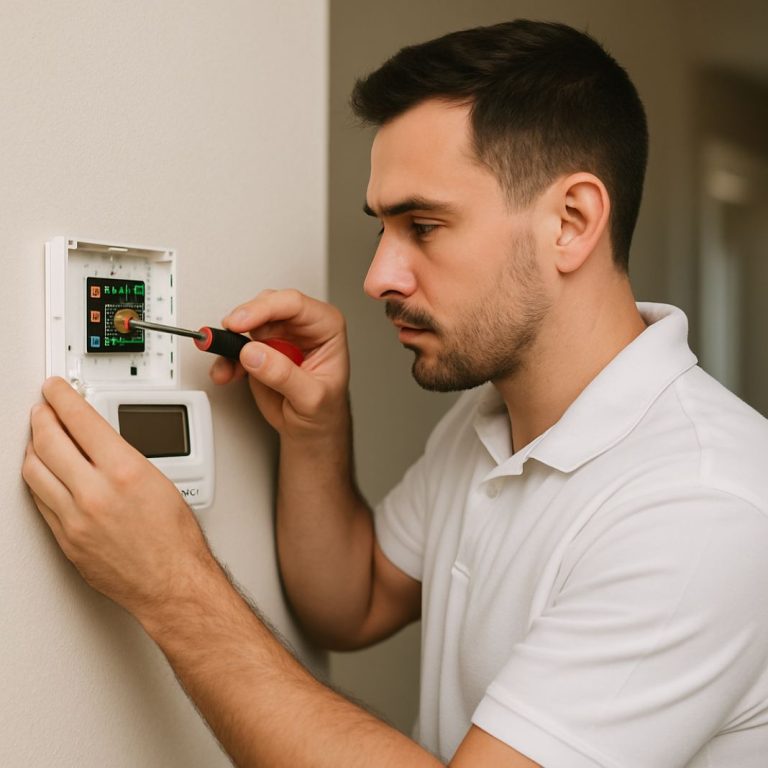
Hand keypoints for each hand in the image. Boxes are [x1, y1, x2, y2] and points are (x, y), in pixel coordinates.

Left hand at [22, 377, 215, 618]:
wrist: (172, 582)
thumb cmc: (176, 539)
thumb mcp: (162, 479)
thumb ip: (123, 457)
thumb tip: (100, 440)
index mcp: (124, 472)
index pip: (81, 420)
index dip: (63, 397)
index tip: (56, 388)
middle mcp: (95, 494)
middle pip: (48, 441)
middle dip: (42, 417)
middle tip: (44, 407)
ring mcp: (75, 519)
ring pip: (34, 471)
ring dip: (33, 447)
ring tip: (40, 438)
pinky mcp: (65, 540)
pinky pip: (39, 501)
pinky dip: (38, 479)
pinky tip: (45, 473)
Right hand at [210, 289, 349, 438]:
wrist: (312, 430)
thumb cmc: (325, 411)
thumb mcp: (312, 398)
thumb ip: (284, 375)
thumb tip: (255, 353)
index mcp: (325, 328)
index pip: (294, 305)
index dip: (264, 309)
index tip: (241, 323)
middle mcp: (302, 327)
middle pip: (267, 306)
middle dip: (244, 321)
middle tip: (229, 336)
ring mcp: (279, 337)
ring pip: (247, 324)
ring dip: (230, 343)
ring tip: (227, 367)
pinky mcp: (260, 351)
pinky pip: (236, 345)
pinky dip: (226, 359)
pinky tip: (226, 373)